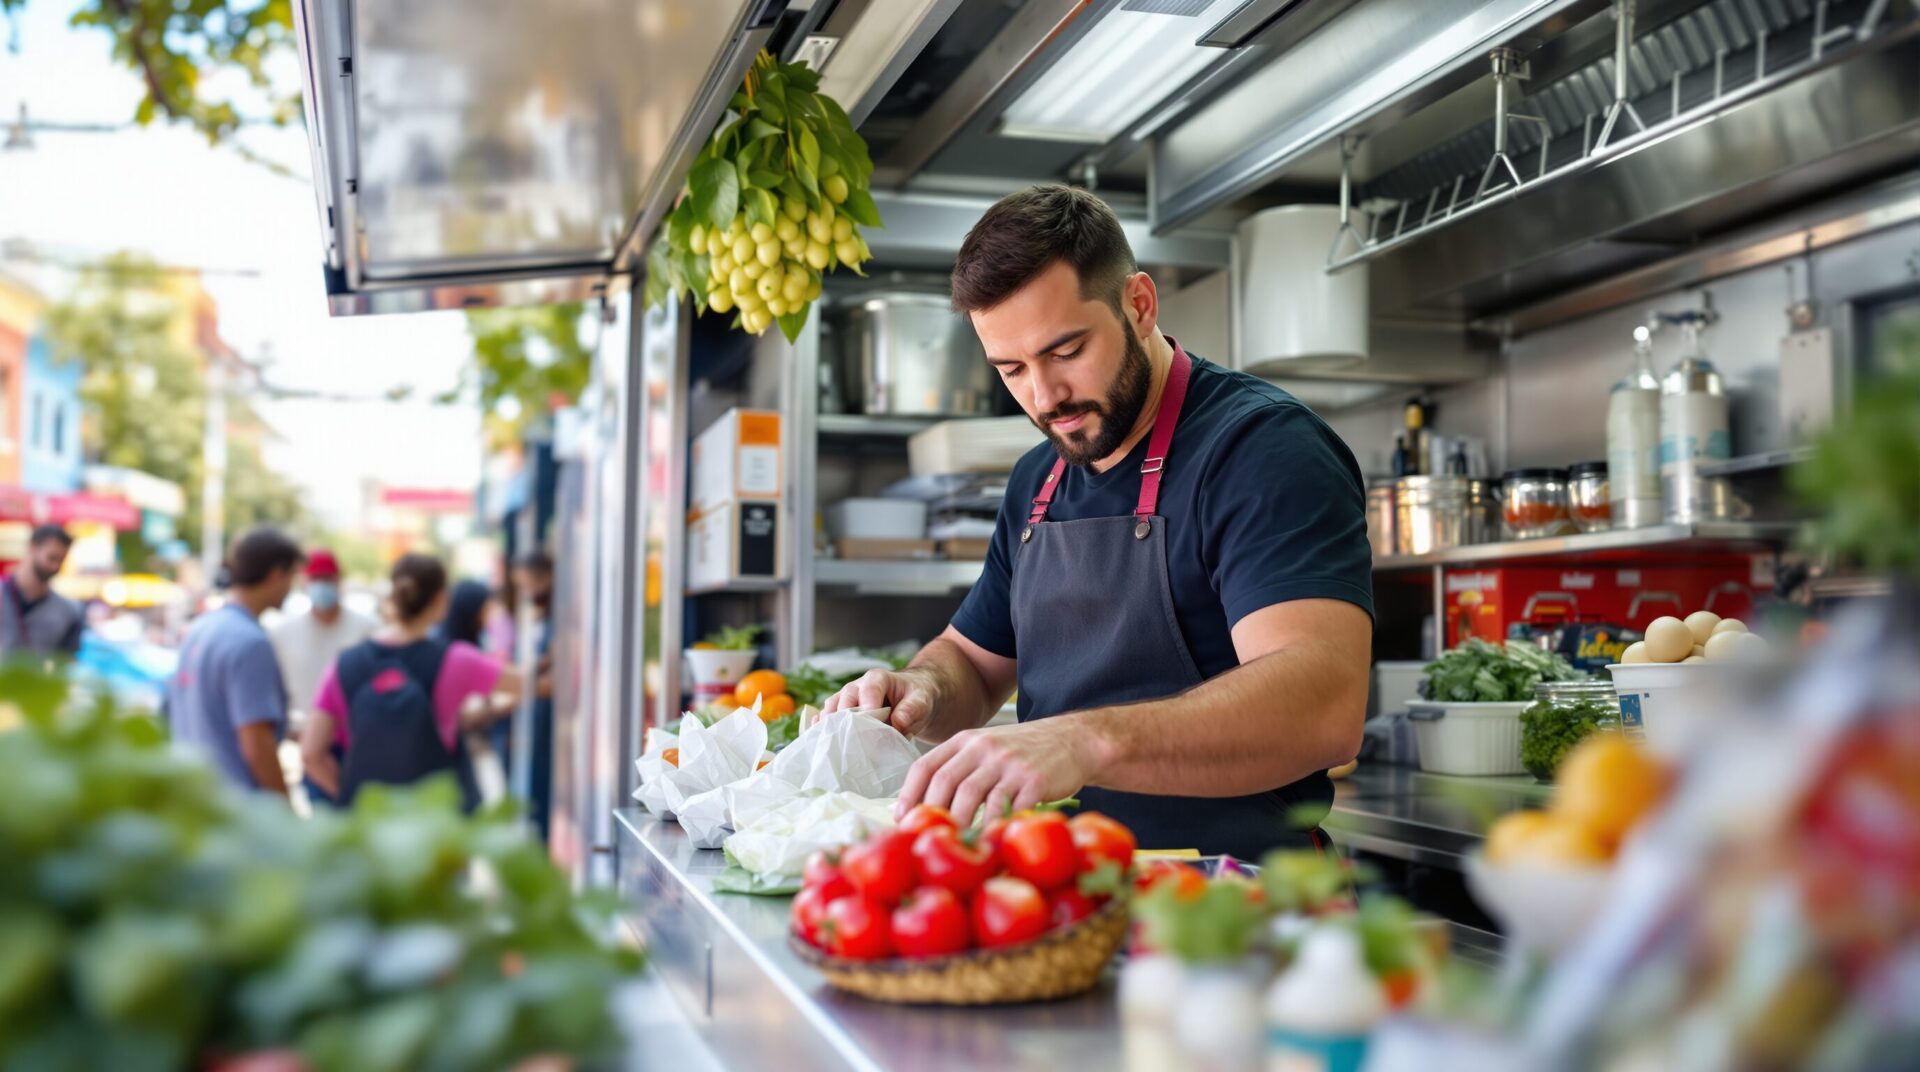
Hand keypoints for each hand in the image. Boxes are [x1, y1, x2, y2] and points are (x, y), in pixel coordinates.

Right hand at [821, 668, 936, 737]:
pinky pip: (828, 719)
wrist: (913, 699)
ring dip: (830, 727)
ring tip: (829, 745)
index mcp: (877, 679)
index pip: (868, 692)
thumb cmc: (917, 697)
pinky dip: (824, 729)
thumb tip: (896, 724)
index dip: (868, 710)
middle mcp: (857, 687)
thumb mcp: (921, 700)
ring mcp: (846, 700)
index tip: (872, 729)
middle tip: (851, 744)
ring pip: (831, 710)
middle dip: (847, 722)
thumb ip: (911, 710)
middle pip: (844, 701)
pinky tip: (821, 742)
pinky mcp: (841, 713)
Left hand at [894, 717, 1103, 825]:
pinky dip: (995, 828)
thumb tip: (926, 807)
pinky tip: (989, 842)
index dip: (909, 794)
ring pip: (974, 796)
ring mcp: (1009, 763)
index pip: (926, 765)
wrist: (1073, 741)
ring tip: (953, 846)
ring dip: (961, 825)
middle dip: (932, 815)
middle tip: (926, 839)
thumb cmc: (1024, 752)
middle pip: (946, 782)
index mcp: (966, 740)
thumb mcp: (987, 748)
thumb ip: (960, 768)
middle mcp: (984, 747)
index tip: (901, 818)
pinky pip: (1008, 809)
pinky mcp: (1034, 779)